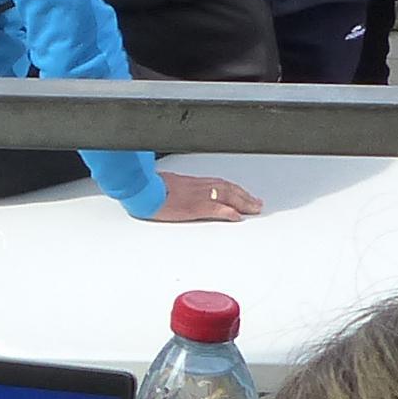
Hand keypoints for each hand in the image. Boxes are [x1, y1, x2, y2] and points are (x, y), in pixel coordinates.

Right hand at [142, 168, 261, 223]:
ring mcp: (197, 196)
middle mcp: (199, 186)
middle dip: (244, 196)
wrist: (141, 188)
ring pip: (227, 196)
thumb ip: (176, 187)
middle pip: (228, 189)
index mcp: (192, 182)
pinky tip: (237, 216)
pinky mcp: (194, 207)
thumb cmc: (149, 187)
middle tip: (257, 203)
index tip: (243, 194)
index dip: (234, 189)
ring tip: (254, 208)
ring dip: (243, 202)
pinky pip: (215, 209)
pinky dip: (228, 211)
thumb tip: (176, 190)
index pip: (219, 184)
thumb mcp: (165, 183)